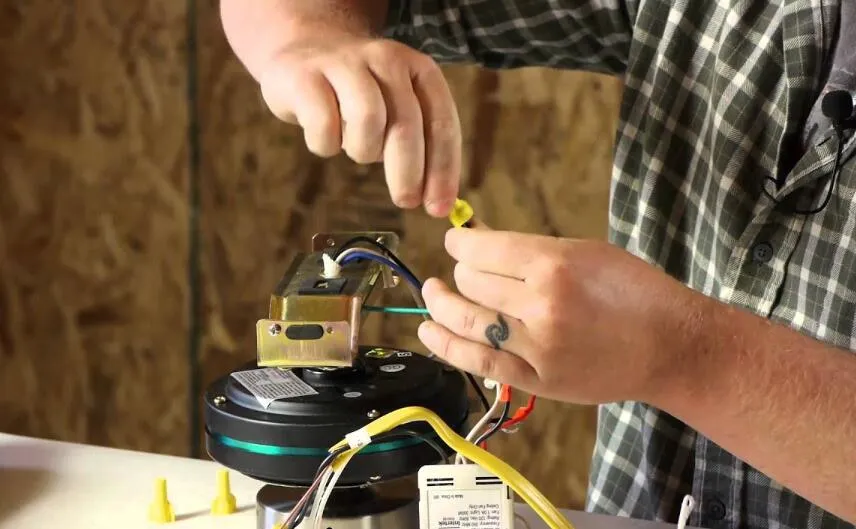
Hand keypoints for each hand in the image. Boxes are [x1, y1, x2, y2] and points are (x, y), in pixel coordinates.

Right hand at [257, 35, 460, 216]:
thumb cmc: (358, 93)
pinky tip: (325, 137)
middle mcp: (386, 60)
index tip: (439, 207)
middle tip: (406, 201)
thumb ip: (420, 143)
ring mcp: (344, 64)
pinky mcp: (305, 78)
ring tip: (356, 149)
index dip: (443, 170)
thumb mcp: (397, 106)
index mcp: (418, 69)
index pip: (441, 123)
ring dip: (364, 151)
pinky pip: (324, 126)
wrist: (302, 47)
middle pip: (406, 125)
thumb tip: (437, 200)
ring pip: (367, 122)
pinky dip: (327, 144)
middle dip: (409, 173)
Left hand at [417, 229, 705, 404]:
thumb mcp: (587, 252)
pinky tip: (429, 333)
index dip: (459, 242)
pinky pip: (479, 362)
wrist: (672, 347)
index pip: (482, 250)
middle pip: (471, 283)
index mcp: (554, 264)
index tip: (455, 241)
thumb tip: (480, 238)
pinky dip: (448, 346)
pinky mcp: (537, 379)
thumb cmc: (636, 292)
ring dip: (441, 305)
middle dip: (461, 271)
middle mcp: (540, 304)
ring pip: (467, 321)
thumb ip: (531, 248)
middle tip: (465, 271)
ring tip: (433, 294)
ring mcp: (536, 346)